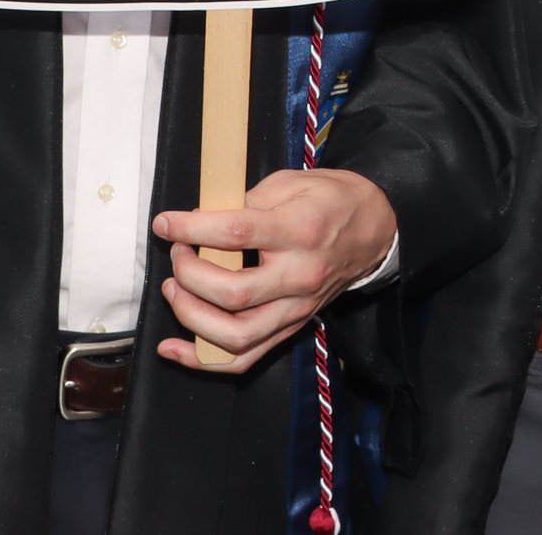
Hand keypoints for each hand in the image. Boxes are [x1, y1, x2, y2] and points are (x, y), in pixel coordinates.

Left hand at [150, 167, 397, 373]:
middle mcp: (300, 276)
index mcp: (299, 230)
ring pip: (236, 335)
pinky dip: (204, 359)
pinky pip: (245, 357)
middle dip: (189, 274)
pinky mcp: (293, 326)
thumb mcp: (290, 182)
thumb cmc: (331, 200)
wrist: (375, 227)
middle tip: (178, 254)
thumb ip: (245, 201)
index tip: (166, 224)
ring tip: (175, 290)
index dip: (191, 229)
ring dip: (192, 316)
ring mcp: (297, 308)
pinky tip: (175, 348)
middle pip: (232, 292)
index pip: (236, 234)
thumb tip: (200, 219)